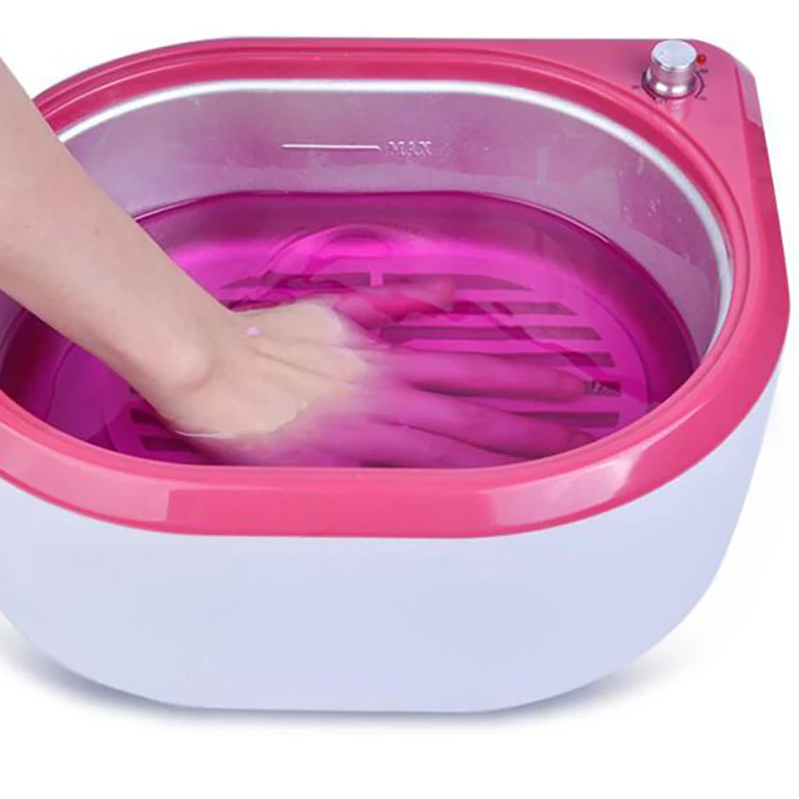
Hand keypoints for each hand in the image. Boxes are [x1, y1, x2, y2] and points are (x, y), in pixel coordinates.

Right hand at [141, 285, 592, 467]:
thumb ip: (396, 304)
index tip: (568, 382)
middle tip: (582, 434)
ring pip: (447, 450)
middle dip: (533, 424)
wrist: (215, 367)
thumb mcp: (338, 308)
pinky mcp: (336, 467)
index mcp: (388, 362)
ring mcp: (365, 435)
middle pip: (474, 414)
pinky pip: (395, 481)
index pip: (473, 369)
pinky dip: (434, 491)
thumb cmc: (268, 339)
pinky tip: (469, 504)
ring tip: (549, 466)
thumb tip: (448, 294)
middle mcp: (387, 398)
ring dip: (501, 457)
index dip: (526, 377)